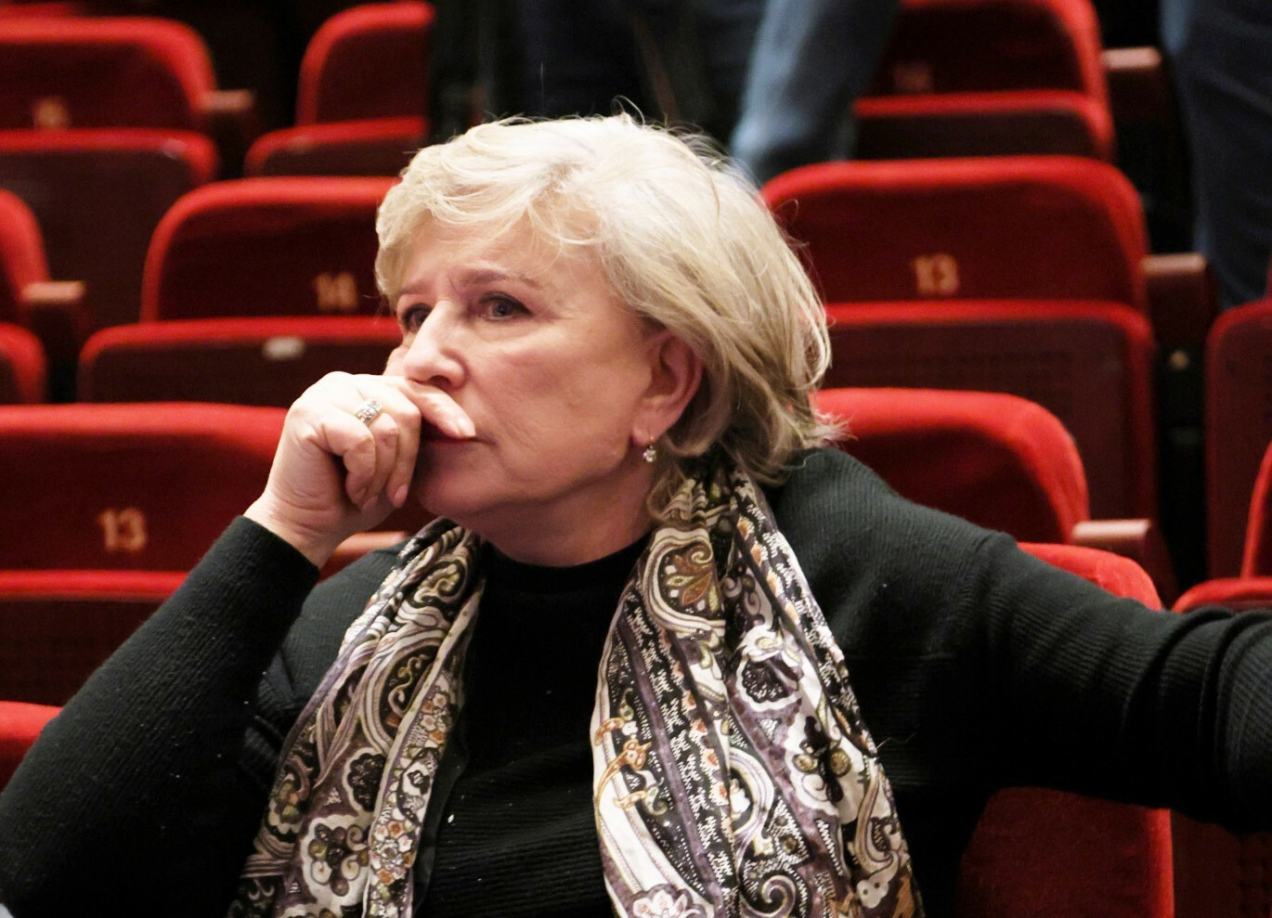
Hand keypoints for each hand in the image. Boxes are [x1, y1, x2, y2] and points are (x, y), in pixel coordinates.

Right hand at [245, 372, 473, 566]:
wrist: (307, 527)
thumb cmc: (354, 497)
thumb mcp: (397, 462)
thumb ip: (417, 436)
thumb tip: (463, 423)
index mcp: (368, 389)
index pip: (417, 389)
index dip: (445, 411)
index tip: (466, 434)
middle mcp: (346, 383)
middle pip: (406, 411)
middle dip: (407, 461)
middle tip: (394, 495)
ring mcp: (324, 394)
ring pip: (387, 428)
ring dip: (383, 473)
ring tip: (365, 492)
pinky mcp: (308, 413)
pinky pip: (361, 441)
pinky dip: (363, 473)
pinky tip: (349, 488)